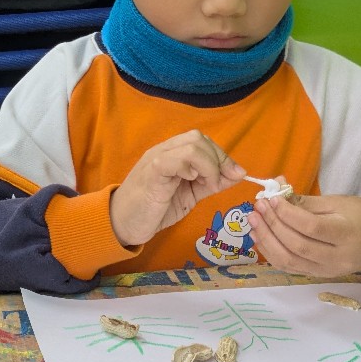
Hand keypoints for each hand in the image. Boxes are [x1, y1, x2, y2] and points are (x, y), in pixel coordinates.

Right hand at [110, 130, 246, 246]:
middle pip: (199, 138)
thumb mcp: (189, 195)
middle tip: (219, 183)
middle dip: (219, 159)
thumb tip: (238, 174)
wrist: (122, 224)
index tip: (236, 175)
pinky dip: (192, 168)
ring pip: (192, 145)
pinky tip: (191, 182)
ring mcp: (157, 159)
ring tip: (207, 186)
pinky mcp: (152, 172)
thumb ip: (211, 183)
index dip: (223, 156)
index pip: (202, 141)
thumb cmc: (152, 210)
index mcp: (172, 154)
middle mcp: (164, 151)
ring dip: (209, 166)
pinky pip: (176, 159)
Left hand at [247, 192, 360, 276]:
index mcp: (348, 234)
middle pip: (297, 245)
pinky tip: (259, 235)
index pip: (311, 227)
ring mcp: (328, 271)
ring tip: (253, 220)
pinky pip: (289, 267)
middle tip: (258, 206)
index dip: (287, 214)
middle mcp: (339, 258)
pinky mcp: (319, 275)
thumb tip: (275, 191)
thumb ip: (306, 201)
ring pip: (289, 260)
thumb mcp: (339, 202)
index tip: (271, 199)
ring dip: (266, 239)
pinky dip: (271, 252)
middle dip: (272, 225)